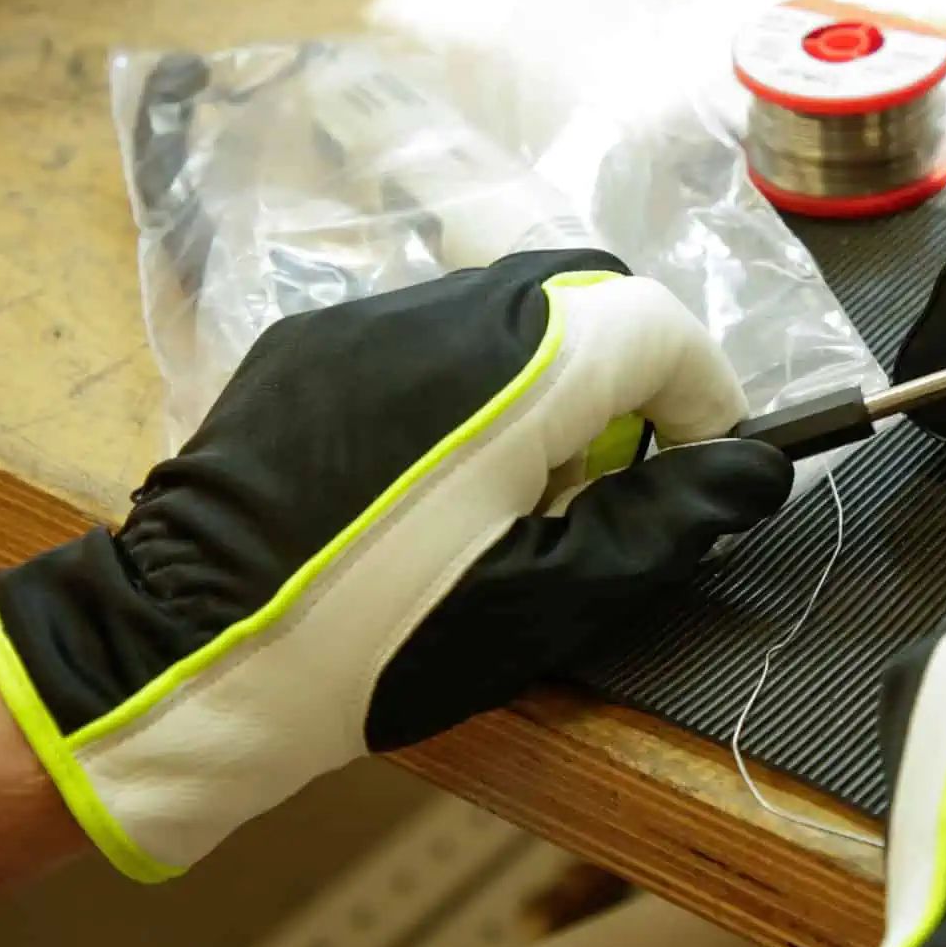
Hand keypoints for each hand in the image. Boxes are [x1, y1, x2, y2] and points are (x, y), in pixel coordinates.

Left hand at [0, 251, 790, 882]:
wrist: (188, 655)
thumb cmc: (380, 647)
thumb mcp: (548, 602)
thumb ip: (668, 520)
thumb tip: (757, 466)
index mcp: (512, 375)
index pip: (654, 325)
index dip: (705, 392)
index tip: (704, 465)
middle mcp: (439, 313)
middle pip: (586, 292)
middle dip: (631, 372)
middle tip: (614, 479)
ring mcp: (364, 318)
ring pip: (509, 302)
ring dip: (554, 375)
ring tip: (520, 487)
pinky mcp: (309, 340)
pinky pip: (430, 329)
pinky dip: (475, 381)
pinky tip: (435, 476)